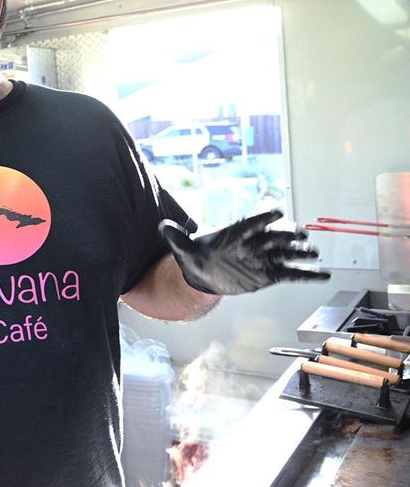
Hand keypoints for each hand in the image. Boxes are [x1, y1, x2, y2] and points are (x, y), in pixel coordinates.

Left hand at [159, 210, 330, 294]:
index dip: (263, 218)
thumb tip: (162, 226)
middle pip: (274, 237)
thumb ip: (176, 238)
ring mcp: (265, 259)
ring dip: (301, 253)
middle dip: (287, 235)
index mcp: (235, 234)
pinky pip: (293, 274)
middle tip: (301, 234)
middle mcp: (254, 244)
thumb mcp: (183, 250)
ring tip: (314, 253)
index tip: (276, 211)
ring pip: (288, 254)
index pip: (251, 223)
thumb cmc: (195, 258)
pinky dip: (308, 275)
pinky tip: (325, 275)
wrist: (204, 275)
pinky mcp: (271, 275)